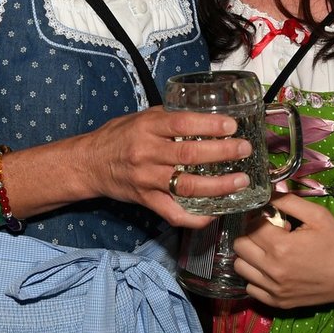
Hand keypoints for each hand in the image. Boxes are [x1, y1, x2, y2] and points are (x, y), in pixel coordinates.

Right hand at [79, 107, 252, 228]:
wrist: (89, 164)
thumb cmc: (118, 136)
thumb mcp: (141, 117)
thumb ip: (169, 117)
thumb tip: (205, 115)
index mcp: (147, 127)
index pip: (182, 124)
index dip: (209, 126)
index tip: (232, 127)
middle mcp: (147, 153)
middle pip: (189, 155)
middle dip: (222, 153)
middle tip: (244, 150)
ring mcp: (147, 179)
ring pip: (187, 186)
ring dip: (218, 186)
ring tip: (241, 182)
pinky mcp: (146, 200)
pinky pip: (174, 214)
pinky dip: (196, 217)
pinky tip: (215, 213)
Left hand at [229, 194, 333, 309]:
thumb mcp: (318, 215)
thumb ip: (288, 201)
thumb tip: (266, 192)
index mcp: (282, 247)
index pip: (250, 226)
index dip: (258, 218)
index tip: (271, 218)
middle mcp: (273, 270)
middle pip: (240, 246)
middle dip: (250, 234)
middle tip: (267, 233)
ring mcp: (274, 289)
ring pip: (240, 267)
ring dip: (249, 255)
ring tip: (267, 250)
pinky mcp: (277, 302)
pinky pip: (250, 287)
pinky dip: (255, 277)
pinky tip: (270, 269)